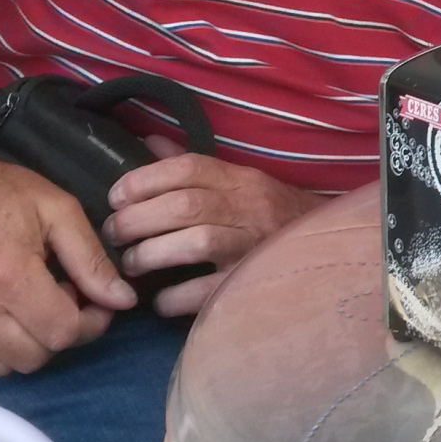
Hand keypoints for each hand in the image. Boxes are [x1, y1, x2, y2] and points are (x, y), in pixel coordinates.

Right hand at [0, 152, 136, 376]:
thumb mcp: (57, 211)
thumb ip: (92, 260)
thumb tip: (123, 300)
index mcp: (7, 276)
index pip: (62, 333)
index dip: (89, 323)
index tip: (93, 303)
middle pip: (33, 357)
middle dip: (57, 334)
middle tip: (58, 297)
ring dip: (23, 343)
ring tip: (25, 302)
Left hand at [103, 138, 325, 315]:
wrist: (327, 248)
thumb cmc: (271, 215)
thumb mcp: (239, 181)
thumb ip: (193, 167)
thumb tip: (148, 143)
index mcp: (242, 179)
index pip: (190, 167)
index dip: (145, 179)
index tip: (115, 196)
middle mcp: (248, 208)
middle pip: (185, 205)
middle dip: (137, 219)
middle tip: (113, 234)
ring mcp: (252, 247)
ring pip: (196, 242)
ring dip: (151, 254)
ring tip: (131, 264)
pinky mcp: (250, 285)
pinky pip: (207, 291)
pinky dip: (175, 296)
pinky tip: (161, 298)